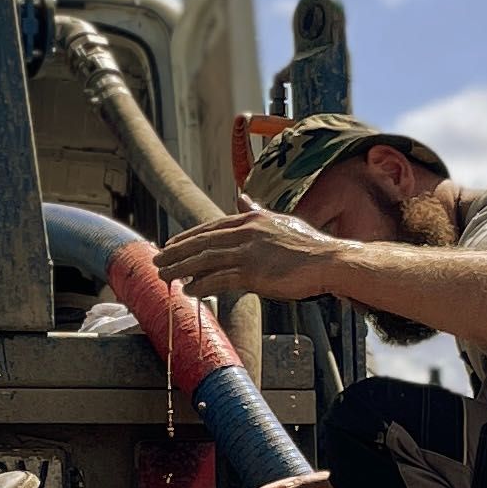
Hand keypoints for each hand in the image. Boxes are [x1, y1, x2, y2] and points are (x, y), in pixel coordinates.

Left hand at [153, 194, 339, 303]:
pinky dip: (202, 284)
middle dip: (176, 252)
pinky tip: (189, 289)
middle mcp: (246, 232)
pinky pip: (219, 279)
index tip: (171, 244)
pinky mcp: (253, 272)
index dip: (188, 237)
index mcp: (251, 219)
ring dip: (181, 268)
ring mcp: (248, 252)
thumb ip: (256, 211)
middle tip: (157, 260)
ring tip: (164, 276)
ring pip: (204, 260)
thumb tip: (241, 197)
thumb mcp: (280, 220)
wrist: (329, 261)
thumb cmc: (309, 245)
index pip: (211, 227)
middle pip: (202, 241)